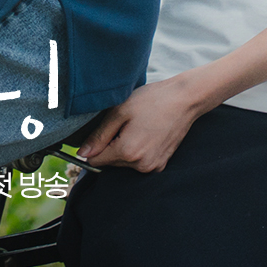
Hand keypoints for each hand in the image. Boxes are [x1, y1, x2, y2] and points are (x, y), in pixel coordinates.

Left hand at [77, 73, 215, 173]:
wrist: (184, 99)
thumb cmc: (152, 100)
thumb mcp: (120, 111)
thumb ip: (100, 135)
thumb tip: (83, 154)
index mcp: (128, 152)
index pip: (96, 161)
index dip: (92, 147)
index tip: (101, 132)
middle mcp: (141, 165)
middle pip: (111, 163)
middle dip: (110, 146)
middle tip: (122, 124)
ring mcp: (153, 167)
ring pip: (125, 164)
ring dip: (123, 149)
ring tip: (135, 127)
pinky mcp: (162, 165)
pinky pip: (139, 163)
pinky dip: (136, 151)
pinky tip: (143, 133)